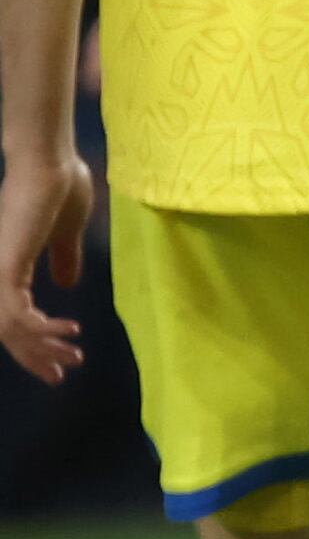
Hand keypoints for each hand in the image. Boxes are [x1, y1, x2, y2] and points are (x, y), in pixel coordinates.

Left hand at [0, 148, 91, 384]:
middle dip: (36, 357)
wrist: (49, 163)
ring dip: (41, 348)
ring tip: (72, 356)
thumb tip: (66, 284)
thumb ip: (63, 258)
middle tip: (63, 374)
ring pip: (10, 330)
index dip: (34, 344)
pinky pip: (16, 314)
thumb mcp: (66, 231)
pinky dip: (41, 328)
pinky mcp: (5, 269)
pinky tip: (69, 330)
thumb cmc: (60, 185)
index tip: (60, 362)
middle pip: (8, 333)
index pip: (14, 319)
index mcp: (9, 267)